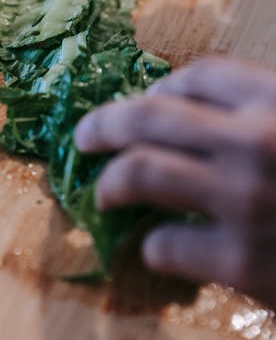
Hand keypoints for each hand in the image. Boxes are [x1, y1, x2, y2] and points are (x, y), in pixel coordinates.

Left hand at [75, 57, 275, 310]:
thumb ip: (263, 108)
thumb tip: (182, 106)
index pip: (196, 76)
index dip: (159, 90)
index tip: (144, 105)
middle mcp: (255, 141)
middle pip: (149, 116)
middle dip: (103, 124)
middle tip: (83, 136)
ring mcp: (245, 200)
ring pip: (140, 174)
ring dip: (108, 181)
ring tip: (101, 192)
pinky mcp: (244, 263)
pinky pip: (166, 245)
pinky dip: (151, 245)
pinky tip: (155, 247)